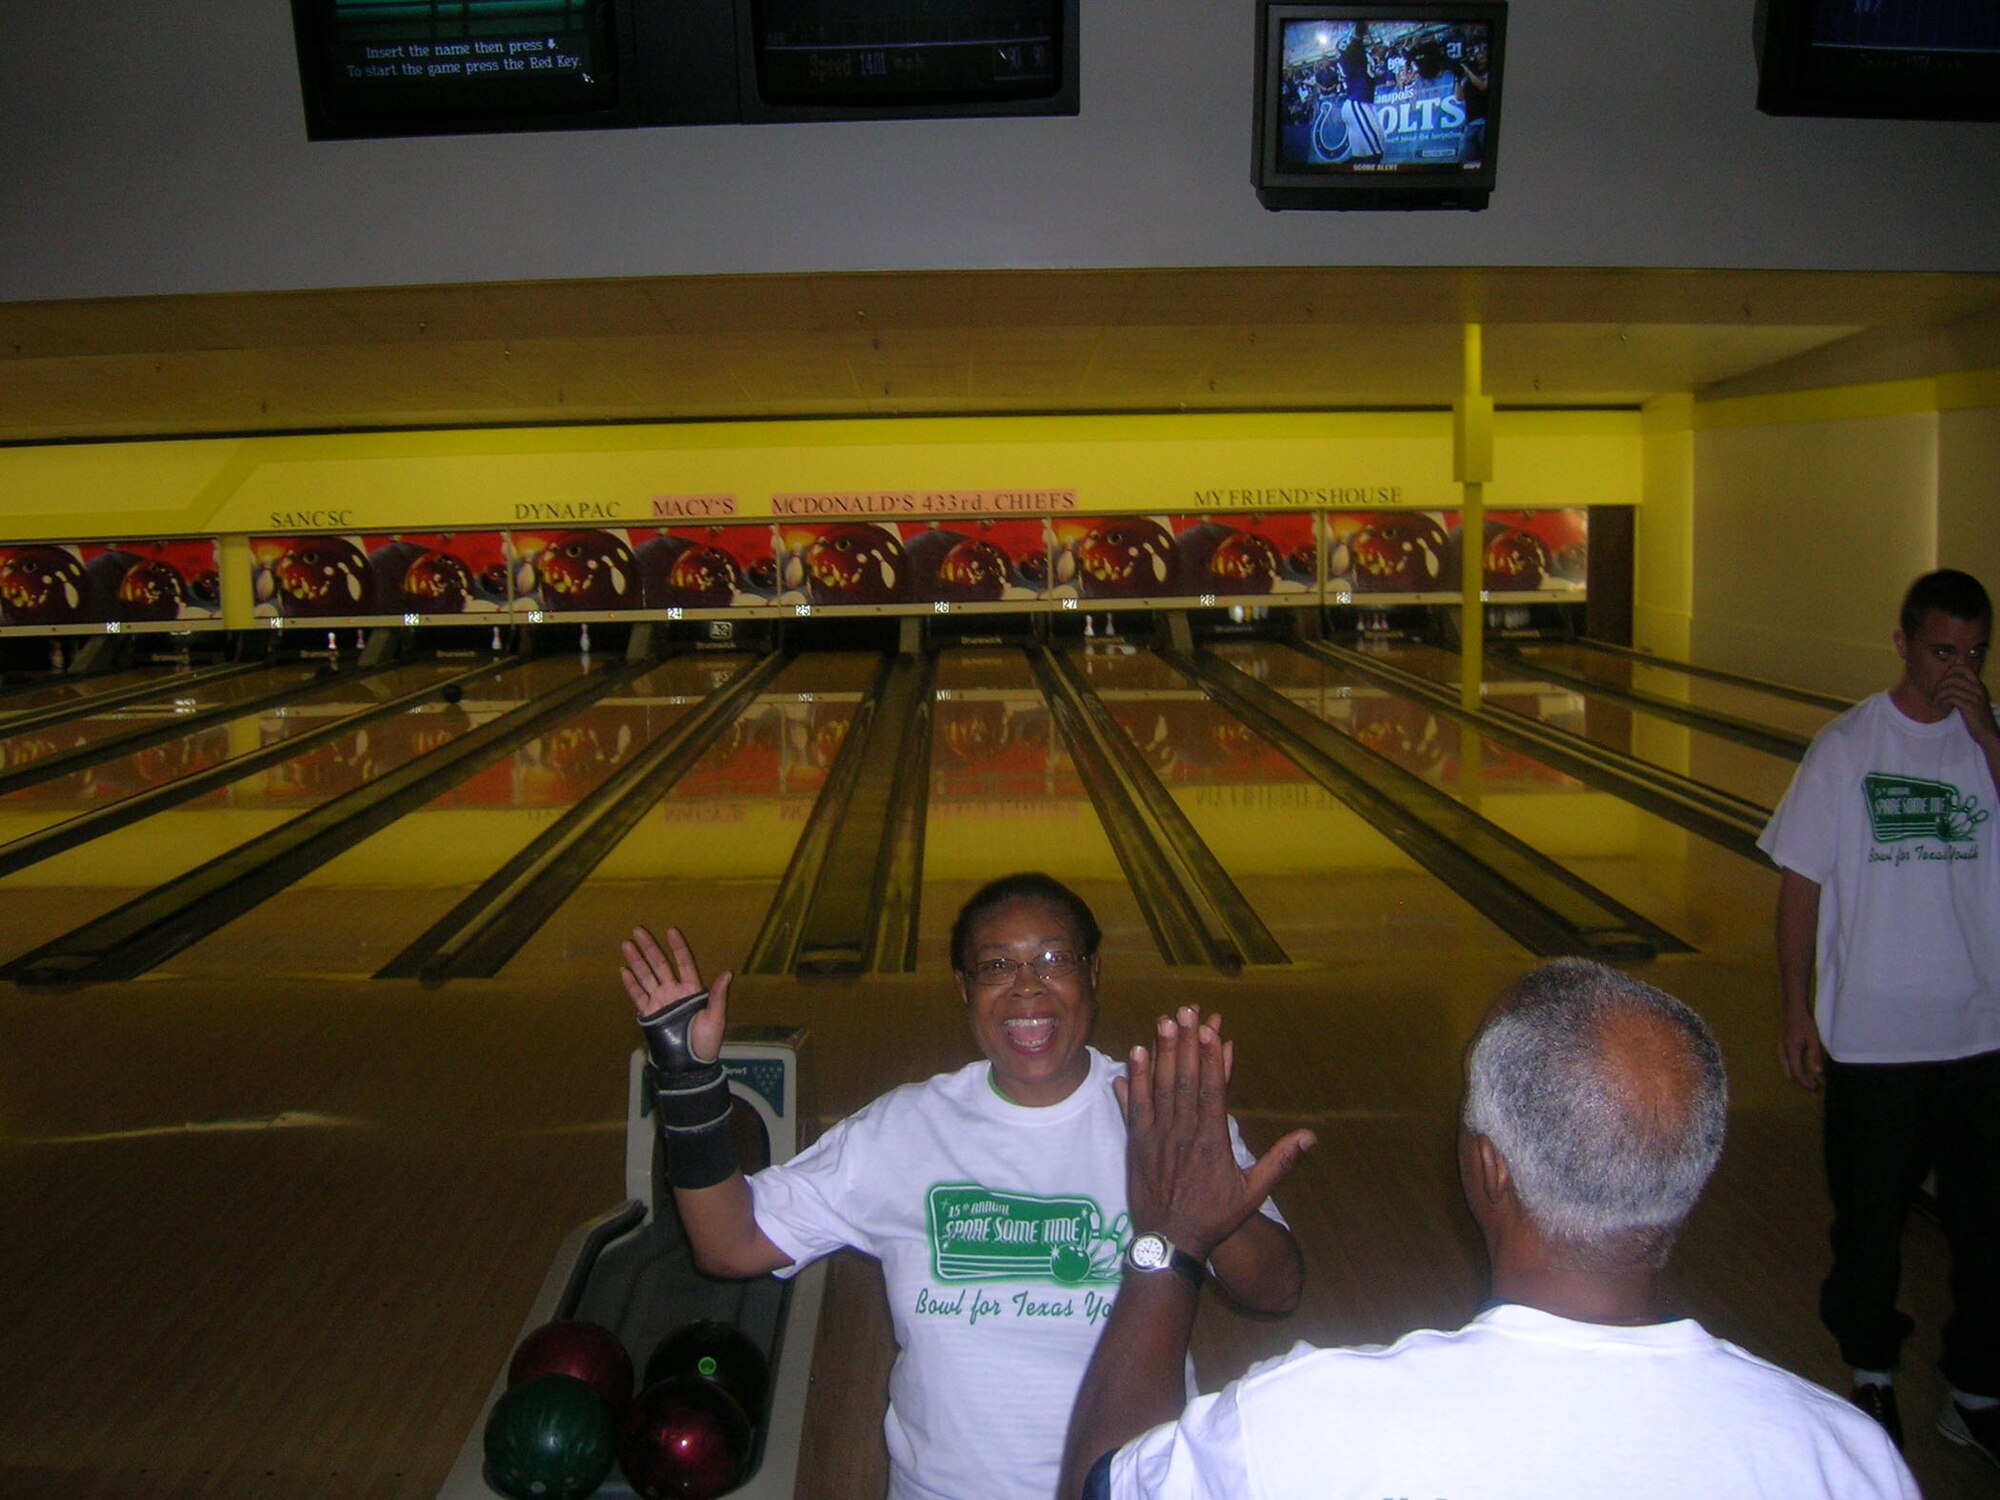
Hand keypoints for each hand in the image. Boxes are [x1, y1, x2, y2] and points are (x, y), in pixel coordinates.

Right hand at [620, 926, 729, 1064]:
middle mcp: (673, 991)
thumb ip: (719, 995)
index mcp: (691, 989)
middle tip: (639, 930)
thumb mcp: (716, 1018)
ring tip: (626, 944)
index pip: (683, 962)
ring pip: (645, 976)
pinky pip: (638, 995)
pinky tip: (623, 970)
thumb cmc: (706, 1041)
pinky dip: (630, 984)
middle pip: (659, 965)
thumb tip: (728, 973)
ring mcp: (660, 1001)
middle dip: (649, 948)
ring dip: (636, 961)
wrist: (690, 1064)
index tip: (671, 930)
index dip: (678, 947)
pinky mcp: (649, 1013)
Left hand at [1114, 1007, 1312, 1260]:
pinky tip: (1135, 1055)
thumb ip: (1280, 1161)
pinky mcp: (1137, 1144)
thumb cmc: (1215, 1217)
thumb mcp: (1254, 1193)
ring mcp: (1158, 1138)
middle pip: (1186, 1081)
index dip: (1212, 1059)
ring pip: (1160, 1088)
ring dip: (1163, 1053)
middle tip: (1188, 1012)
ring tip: (1165, 1022)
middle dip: (1187, 1044)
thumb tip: (1310, 1137)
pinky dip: (1135, 1080)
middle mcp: (1184, 1134)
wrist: (1171, 1242)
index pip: (1213, 1091)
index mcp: (1213, 1142)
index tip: (1213, 1030)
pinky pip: (1135, 1107)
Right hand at [1779, 1002, 1822, 1091]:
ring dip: (1797, 1075)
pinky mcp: (1782, 1045)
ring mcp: (1781, 1048)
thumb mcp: (1813, 1039)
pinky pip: (1785, 1062)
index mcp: (1792, 1052)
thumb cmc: (1804, 1023)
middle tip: (1814, 1084)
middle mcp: (1784, 1052)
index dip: (1806, 1082)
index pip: (1798, 1073)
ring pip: (1786, 1068)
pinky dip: (1792, 1068)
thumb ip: (1815, 1056)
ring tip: (1809, 1077)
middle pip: (1791, 1073)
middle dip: (1802, 1081)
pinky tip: (1800, 1065)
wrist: (1792, 1009)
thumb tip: (1818, 1072)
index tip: (1816, 1086)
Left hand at [1936, 663, 1998, 745]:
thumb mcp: (1970, 700)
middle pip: (1953, 677)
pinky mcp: (1970, 707)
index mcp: (1978, 685)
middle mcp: (1978, 689)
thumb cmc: (1975, 717)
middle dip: (1940, 684)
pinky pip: (1951, 698)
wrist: (1987, 732)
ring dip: (1939, 695)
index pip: (1962, 668)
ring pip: (1950, 688)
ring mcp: (1975, 697)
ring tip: (1936, 701)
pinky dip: (1942, 701)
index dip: (1948, 672)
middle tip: (1936, 694)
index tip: (1943, 683)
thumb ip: (1961, 690)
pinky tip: (1941, 706)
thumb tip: (1946, 680)